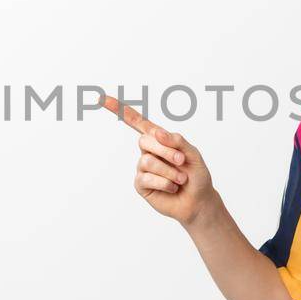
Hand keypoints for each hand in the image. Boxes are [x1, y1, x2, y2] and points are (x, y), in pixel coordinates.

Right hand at [100, 95, 218, 227]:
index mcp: (159, 139)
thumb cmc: (196, 175)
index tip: (102, 98)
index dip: (120, 109)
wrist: (198, 201)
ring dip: (169, 170)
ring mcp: (142, 168)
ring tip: (181, 179)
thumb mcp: (192, 154)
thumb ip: (177, 141)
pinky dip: (165, 183)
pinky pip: (147, 178)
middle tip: (181, 160)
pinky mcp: (141, 185)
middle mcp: (148, 151)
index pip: (137, 122)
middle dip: (165, 150)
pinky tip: (173, 188)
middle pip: (144, 140)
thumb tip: (157, 133)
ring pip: (147, 161)